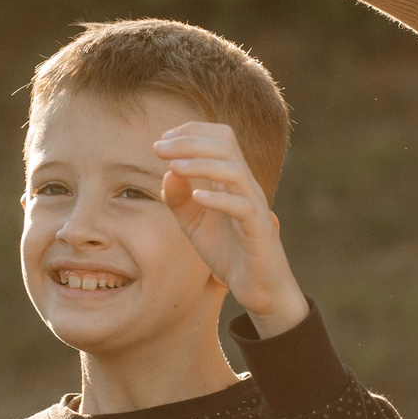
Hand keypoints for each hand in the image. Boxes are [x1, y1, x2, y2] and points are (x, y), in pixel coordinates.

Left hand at [153, 121, 307, 336]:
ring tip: (173, 167)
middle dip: (190, 142)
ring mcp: (254, 206)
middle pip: (226, 145)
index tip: (163, 138)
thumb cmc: (227, 251)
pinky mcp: (259, 230)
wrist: (256, 287)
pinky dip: (219, 199)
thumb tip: (167, 172)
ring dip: (201, 164)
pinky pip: (242, 207)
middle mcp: (246, 186)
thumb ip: (178, 199)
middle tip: (159, 148)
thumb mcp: (193, 224)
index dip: (192, 131)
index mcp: (233, 179)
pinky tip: (197, 197)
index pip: (220, 138)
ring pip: (234, 170)